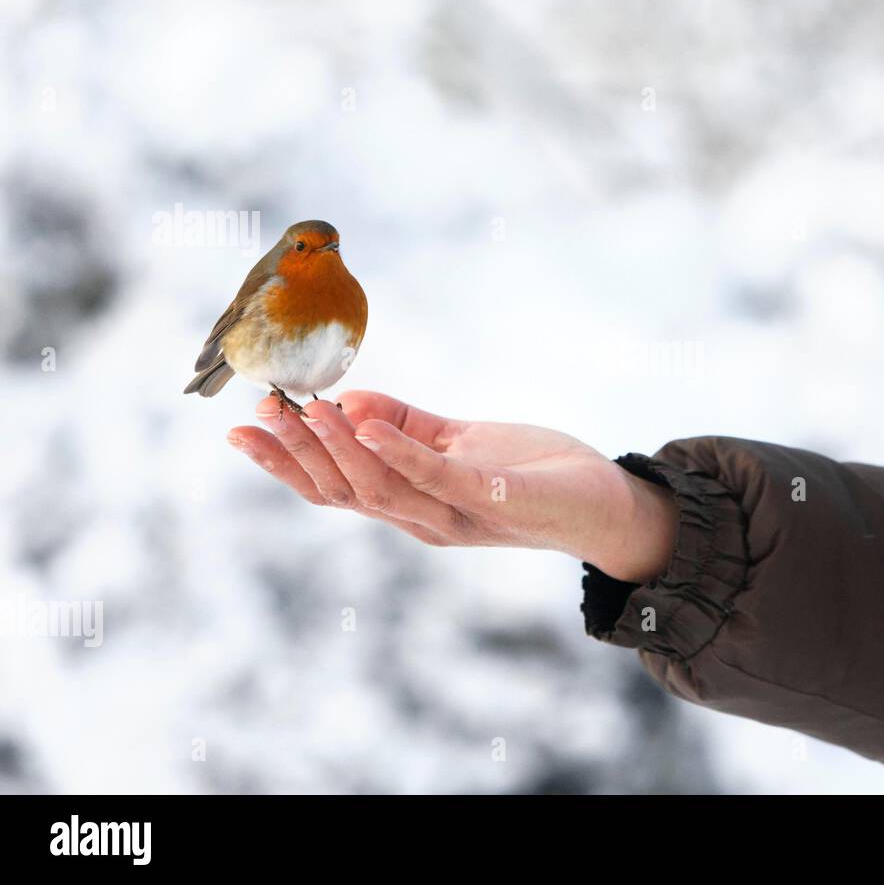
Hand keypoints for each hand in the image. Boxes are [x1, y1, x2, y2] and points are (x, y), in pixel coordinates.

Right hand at [226, 391, 676, 582]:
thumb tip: (349, 402)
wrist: (604, 502)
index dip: (285, 463)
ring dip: (336, 447)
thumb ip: (406, 426)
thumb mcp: (459, 442)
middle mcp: (425, 519)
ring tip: (302, 410)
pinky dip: (399, 452)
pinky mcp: (494, 497)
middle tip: (256, 412)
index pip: (335, 489)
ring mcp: (458, 512)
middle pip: (344, 492)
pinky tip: (366, 424)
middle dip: (295, 453)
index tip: (240, 428)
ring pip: (381, 487)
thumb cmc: (532, 471)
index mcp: (411, 504)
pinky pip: (438, 476)